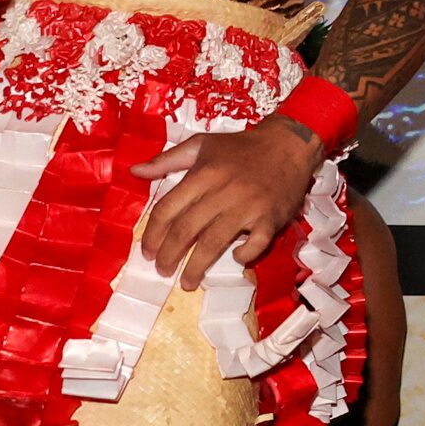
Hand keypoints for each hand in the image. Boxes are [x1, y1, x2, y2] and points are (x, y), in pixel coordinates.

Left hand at [136, 117, 321, 280]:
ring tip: (187, 282)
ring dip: (196, 267)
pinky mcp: (271, 217)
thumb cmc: (242, 146)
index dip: (153, 234)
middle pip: (186, 230)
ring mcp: (248, 206)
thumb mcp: (202, 145)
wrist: (289, 143)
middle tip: (163, 270)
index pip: (168, 209)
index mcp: (203, 174)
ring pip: (213, 243)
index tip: (148, 252)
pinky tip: (237, 258)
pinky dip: (244, 255)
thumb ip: (167, 160)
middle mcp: (222, 191)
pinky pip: (255, 244)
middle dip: (169, 256)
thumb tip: (134, 172)